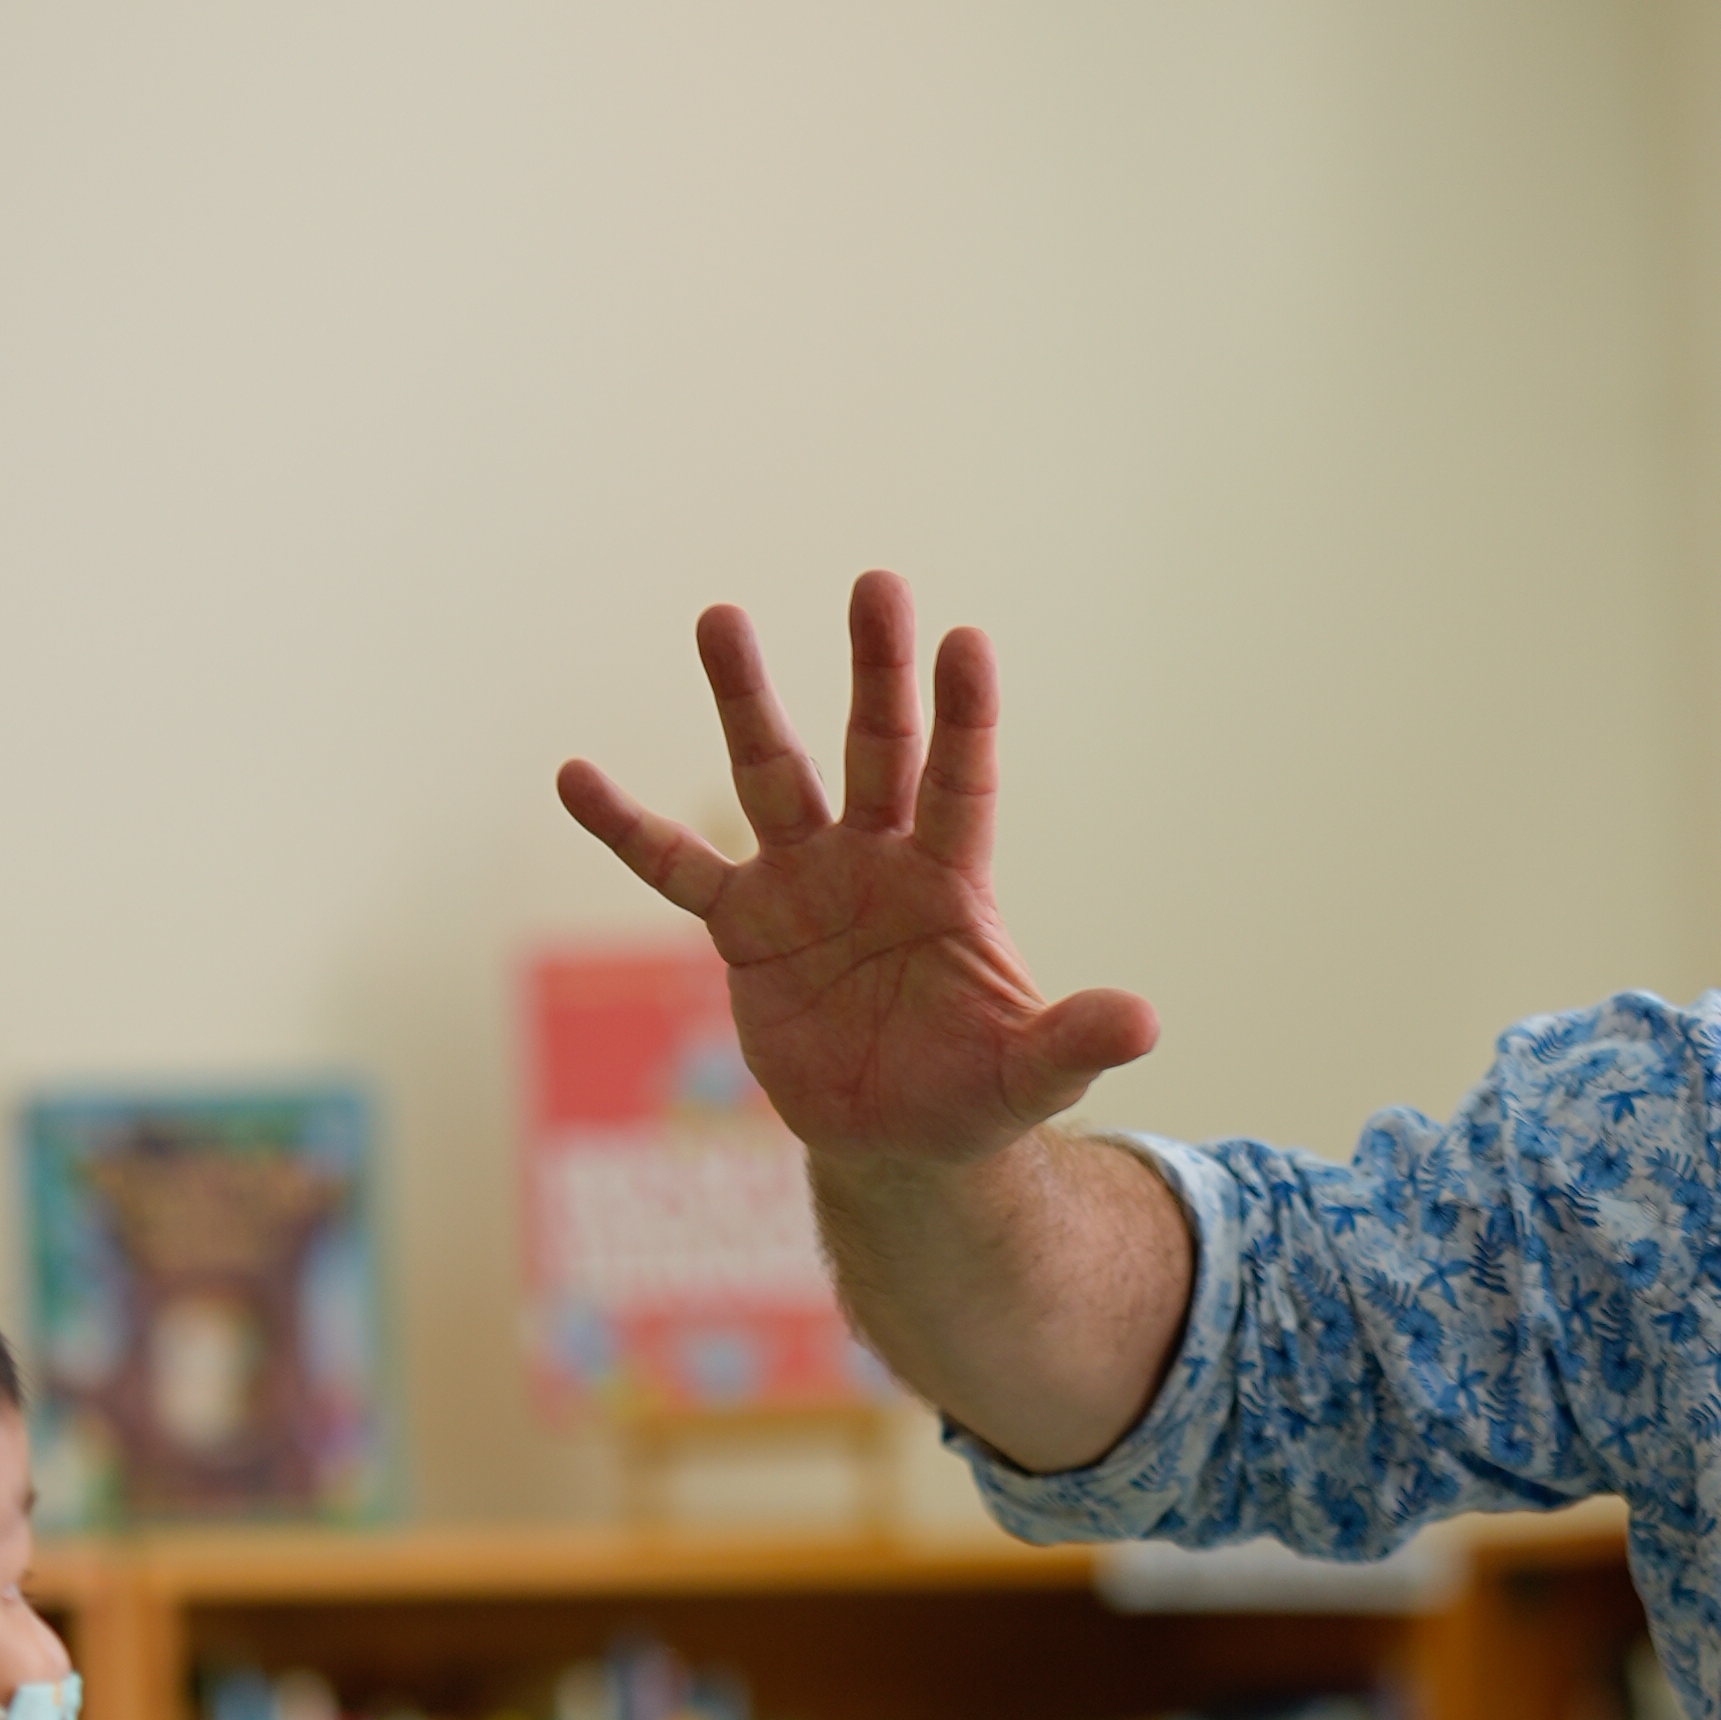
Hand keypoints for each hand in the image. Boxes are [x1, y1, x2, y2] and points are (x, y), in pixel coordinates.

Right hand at [555, 573, 1156, 1168]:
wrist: (895, 1137)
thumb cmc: (969, 1093)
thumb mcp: (1025, 1076)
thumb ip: (1072, 1043)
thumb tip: (1147, 1022)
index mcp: (949, 881)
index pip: (960, 784)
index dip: (962, 719)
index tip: (965, 641)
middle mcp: (877, 859)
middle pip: (876, 748)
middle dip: (876, 671)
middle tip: (877, 581)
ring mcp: (805, 882)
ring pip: (773, 776)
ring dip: (747, 700)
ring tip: (722, 615)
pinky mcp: (744, 926)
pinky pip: (673, 868)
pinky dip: (626, 825)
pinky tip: (573, 774)